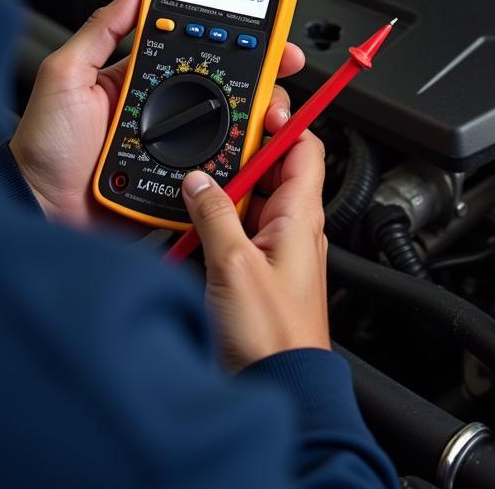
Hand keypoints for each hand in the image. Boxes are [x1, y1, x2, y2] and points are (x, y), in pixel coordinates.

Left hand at [10, 0, 309, 230]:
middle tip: (284, 64)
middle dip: (264, 71)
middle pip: (228, 82)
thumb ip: (101, 29)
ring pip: (234, 122)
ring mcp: (179, 143)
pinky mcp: (185, 177)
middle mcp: (167, 107)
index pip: (196, 45)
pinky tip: (261, 145)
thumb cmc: (45, 148)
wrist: (43, 210)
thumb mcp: (65, 74)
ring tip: (272, 110)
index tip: (262, 25)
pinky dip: (248, 154)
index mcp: (143, 77)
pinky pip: (223, 163)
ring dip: (262, 112)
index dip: (231, 33)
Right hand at [181, 85, 329, 370]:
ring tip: (195, 185)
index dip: (282, 121)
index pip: (303, 148)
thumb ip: (213, 213)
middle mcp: (292, 228)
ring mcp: (274, 250)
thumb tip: (198, 179)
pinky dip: (215, 223)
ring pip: (249, 201)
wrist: (278, 388)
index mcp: (301, 215)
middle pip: (270, 170)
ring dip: (223, 191)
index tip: (257, 106)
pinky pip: (236, 232)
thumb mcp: (233, 264)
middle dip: (240, 156)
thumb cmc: (273, 337)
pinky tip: (191, 226)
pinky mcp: (255, 272)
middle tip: (212, 145)